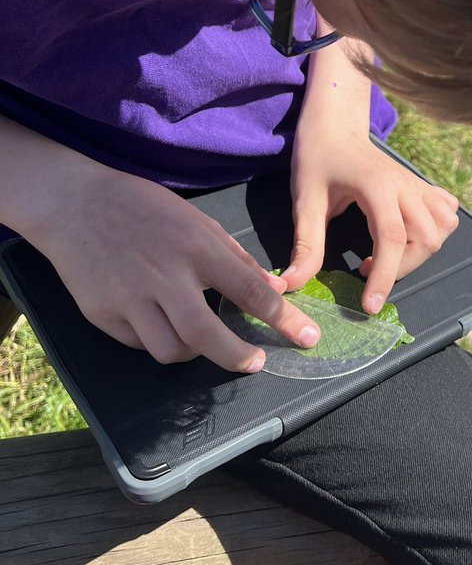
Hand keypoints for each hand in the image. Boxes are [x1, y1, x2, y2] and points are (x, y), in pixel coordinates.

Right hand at [28, 161, 322, 370]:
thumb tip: (273, 289)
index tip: (305, 337)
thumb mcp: (197, 221)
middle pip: (207, 336)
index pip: (249, 291)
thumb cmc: (143, 208)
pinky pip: (139, 344)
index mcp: (196, 248)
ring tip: (199, 335)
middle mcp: (165, 277)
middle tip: (255, 361)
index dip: (282, 319)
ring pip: (172, 351)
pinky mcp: (102, 315)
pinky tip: (157, 320)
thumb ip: (236, 258)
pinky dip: (155, 339)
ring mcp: (129, 299)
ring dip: (193, 351)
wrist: (74, 203)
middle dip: (238, 357)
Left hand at [285, 131, 459, 313]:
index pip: (392, 238)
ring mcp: (417, 185)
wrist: (335, 125)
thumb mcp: (305, 201)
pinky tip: (410, 236)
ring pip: (443, 227)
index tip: (369, 305)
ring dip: (421, 251)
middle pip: (425, 238)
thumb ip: (305, 244)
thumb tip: (292, 284)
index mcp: (377, 186)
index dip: (384, 276)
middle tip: (367, 271)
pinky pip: (447, 212)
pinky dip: (436, 230)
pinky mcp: (421, 186)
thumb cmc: (318, 158)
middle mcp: (405, 185)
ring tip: (388, 255)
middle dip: (402, 267)